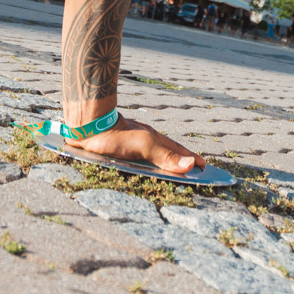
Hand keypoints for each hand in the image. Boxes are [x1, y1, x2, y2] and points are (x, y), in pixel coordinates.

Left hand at [70, 115, 202, 174]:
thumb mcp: (144, 146)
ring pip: (155, 151)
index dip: (191, 159)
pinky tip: (145, 161)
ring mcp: (135, 142)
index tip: (204, 166)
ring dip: (167, 159)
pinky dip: (150, 159)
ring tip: (174, 165)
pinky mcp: (122, 146)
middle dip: (182, 159)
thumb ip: (165, 156)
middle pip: (169, 150)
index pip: (179, 151)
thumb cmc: (115, 136)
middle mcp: (147, 140)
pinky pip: (141, 154)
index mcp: (156, 140)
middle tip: (194, 167)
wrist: (90, 126)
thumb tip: (191, 165)